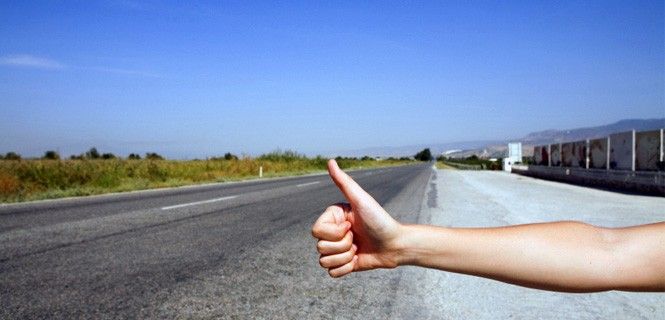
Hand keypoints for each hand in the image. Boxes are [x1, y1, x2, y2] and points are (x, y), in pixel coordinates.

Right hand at [311, 159, 402, 276]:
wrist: (396, 244)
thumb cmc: (380, 220)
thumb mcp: (361, 200)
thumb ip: (344, 182)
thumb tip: (330, 161)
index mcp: (332, 218)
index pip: (316, 231)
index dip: (334, 232)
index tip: (351, 225)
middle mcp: (332, 233)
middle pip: (320, 247)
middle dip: (342, 245)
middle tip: (357, 237)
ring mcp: (337, 249)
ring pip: (324, 262)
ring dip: (345, 258)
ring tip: (358, 248)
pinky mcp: (343, 264)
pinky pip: (332, 273)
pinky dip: (346, 269)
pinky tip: (358, 259)